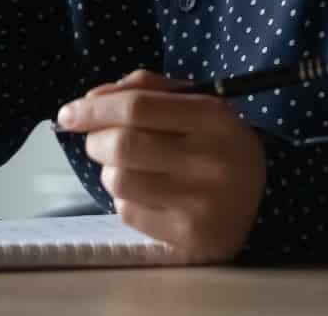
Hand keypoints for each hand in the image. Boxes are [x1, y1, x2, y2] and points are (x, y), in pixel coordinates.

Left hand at [55, 70, 265, 263]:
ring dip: (109, 172)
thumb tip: (88, 102)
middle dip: (95, 141)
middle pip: (121, 145)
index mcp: (213, 117)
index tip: (67, 114)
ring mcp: (202, 202)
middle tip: (98, 142)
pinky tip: (148, 195)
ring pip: (118, 181)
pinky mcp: (190, 237)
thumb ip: (142, 90)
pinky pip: (128, 213)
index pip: (136, 108)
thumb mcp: (192, 103)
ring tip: (129, 169)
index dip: (92, 109)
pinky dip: (126, 201)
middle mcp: (211, 160)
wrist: (259, 200)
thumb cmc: (213, 144)